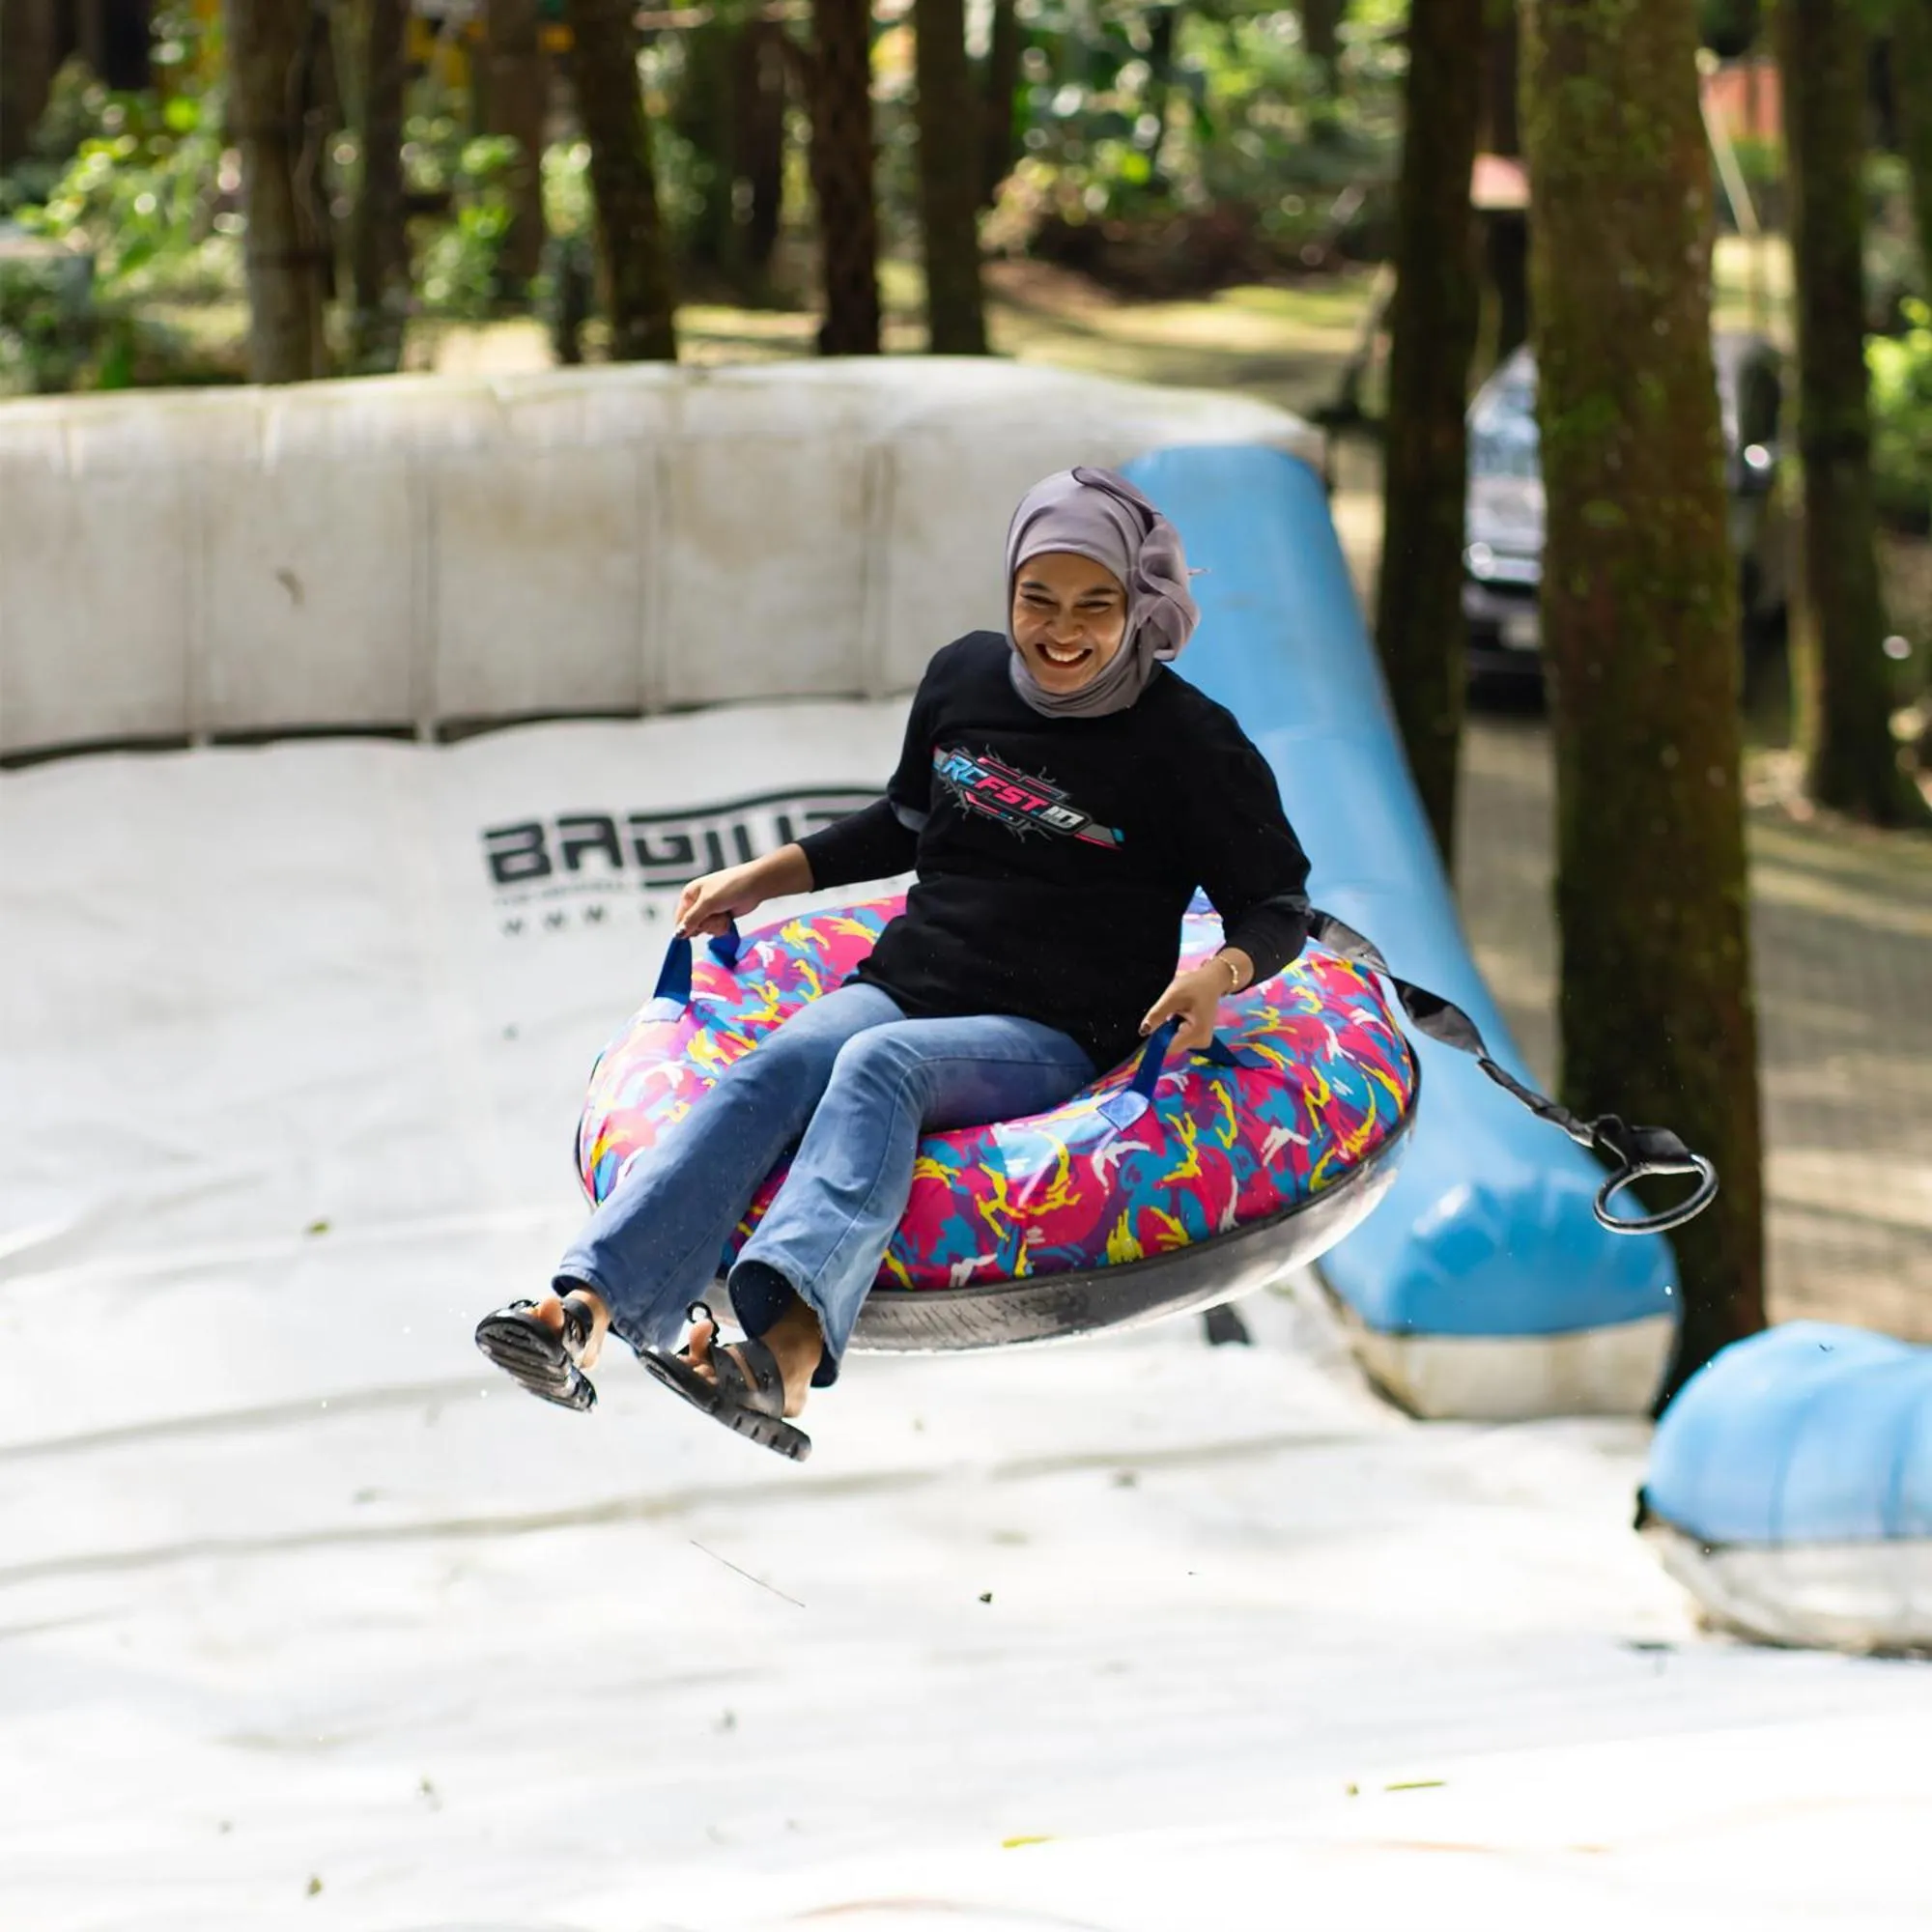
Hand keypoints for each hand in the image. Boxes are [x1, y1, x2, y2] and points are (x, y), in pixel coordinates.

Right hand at [675, 849, 792, 938]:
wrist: (755, 885)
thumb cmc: (731, 887)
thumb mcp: (708, 903)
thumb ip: (692, 919)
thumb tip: (677, 934)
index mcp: (689, 895)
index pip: (680, 919)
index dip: (687, 927)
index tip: (698, 929)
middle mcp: (697, 903)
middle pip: (693, 927)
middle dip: (706, 925)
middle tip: (715, 916)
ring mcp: (710, 911)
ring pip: (705, 930)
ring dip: (716, 925)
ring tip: (724, 914)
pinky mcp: (721, 917)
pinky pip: (715, 929)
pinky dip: (722, 926)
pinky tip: (728, 918)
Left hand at [1139, 949, 1250, 1054]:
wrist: (1211, 982)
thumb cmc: (1194, 985)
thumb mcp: (1172, 996)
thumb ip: (1158, 1014)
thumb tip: (1143, 1031)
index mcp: (1197, 1033)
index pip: (1169, 1048)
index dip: (1157, 1038)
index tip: (1153, 1024)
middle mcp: (1202, 1043)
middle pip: (1171, 1045)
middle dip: (1164, 1031)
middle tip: (1170, 1012)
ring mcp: (1201, 1042)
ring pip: (1174, 1042)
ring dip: (1169, 1029)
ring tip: (1177, 1012)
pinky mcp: (1199, 1039)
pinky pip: (1179, 1039)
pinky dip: (1175, 1028)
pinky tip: (1181, 1016)